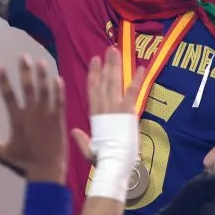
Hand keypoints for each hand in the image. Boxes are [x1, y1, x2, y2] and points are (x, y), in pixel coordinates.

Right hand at [0, 55, 66, 183]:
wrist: (46, 172)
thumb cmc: (24, 164)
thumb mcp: (2, 153)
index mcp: (17, 120)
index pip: (8, 95)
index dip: (3, 80)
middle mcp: (31, 115)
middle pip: (27, 88)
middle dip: (25, 71)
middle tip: (23, 56)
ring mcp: (46, 116)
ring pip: (45, 90)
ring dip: (42, 75)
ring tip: (41, 61)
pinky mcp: (59, 120)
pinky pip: (59, 101)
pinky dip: (58, 89)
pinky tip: (57, 78)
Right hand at [71, 46, 144, 161]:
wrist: (113, 164)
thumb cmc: (103, 160)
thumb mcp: (89, 150)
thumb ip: (82, 139)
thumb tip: (73, 131)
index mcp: (94, 115)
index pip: (92, 90)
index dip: (93, 74)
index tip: (94, 61)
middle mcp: (103, 108)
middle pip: (103, 82)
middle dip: (106, 65)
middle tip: (108, 51)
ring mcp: (114, 108)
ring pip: (114, 82)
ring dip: (115, 66)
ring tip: (116, 51)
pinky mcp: (127, 111)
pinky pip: (132, 92)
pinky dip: (137, 79)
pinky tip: (141, 68)